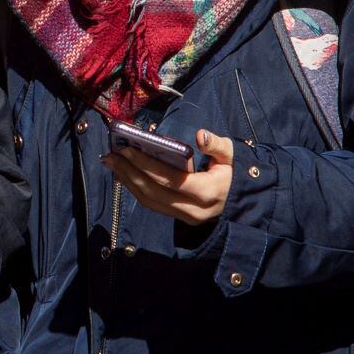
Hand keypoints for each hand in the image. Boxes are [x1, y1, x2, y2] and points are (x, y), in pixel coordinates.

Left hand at [103, 130, 236, 225]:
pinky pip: (153, 205)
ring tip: (112, 164)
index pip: (171, 179)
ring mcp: (186, 217)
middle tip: (110, 156)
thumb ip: (217, 145)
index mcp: (208, 192)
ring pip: (150, 202)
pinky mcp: (179, 218)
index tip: (126, 149)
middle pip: (154, 193)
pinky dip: (136, 189)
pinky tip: (125, 175)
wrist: (243, 202)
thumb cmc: (236, 174)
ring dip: (128, 182)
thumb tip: (200, 135)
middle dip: (129, 173)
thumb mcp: (233, 156)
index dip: (146, 165)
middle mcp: (194, 209)